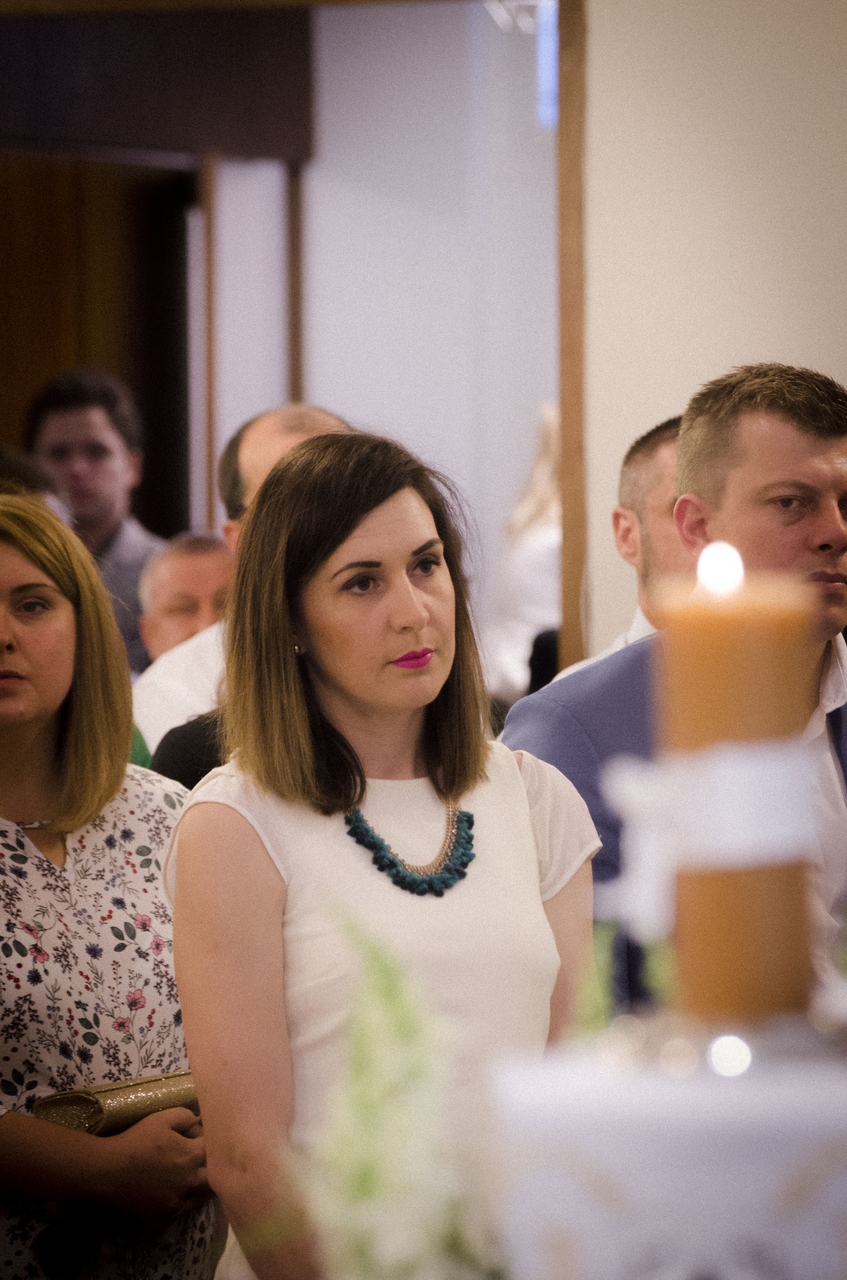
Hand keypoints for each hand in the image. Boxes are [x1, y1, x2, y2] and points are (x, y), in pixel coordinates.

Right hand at [102, 1107, 210, 1223]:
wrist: (107, 1169)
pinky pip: (178, 1216)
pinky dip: (179, 1207)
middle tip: (204, 1164)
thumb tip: (200, 1123)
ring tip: (192, 1180)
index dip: (209, 1142)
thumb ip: (187, 1117)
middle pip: (213, 1180)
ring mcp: (176, 1203)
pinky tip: (174, 1198)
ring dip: (199, 1189)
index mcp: (191, 1156)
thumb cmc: (136, 1140)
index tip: (200, 1139)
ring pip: (199, 1200)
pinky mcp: (162, 1217)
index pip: (214, 1150)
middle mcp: (189, 1182)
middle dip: (212, 1170)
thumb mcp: (162, 1118)